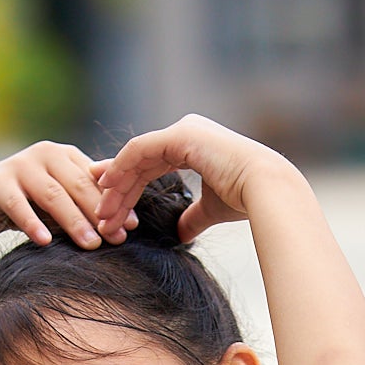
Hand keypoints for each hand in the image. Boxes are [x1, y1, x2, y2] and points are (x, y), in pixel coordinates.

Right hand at [0, 141, 139, 250]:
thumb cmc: (28, 204)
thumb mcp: (60, 202)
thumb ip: (85, 206)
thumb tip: (126, 225)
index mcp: (65, 156)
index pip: (94, 179)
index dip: (115, 202)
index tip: (132, 227)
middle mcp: (45, 155)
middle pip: (77, 185)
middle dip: (98, 213)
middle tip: (115, 239)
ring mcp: (20, 166)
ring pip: (52, 195)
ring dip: (73, 221)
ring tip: (90, 245)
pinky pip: (17, 206)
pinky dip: (31, 223)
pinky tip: (45, 241)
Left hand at [93, 114, 292, 244]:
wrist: (264, 191)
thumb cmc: (245, 199)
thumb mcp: (210, 210)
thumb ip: (192, 217)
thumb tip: (180, 233)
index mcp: (193, 146)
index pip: (150, 164)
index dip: (127, 186)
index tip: (109, 208)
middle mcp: (186, 132)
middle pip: (138, 162)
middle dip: (116, 190)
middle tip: (100, 217)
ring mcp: (182, 131)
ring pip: (135, 157)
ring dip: (115, 186)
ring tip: (102, 214)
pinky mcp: (180, 136)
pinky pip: (139, 152)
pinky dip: (121, 169)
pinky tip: (108, 189)